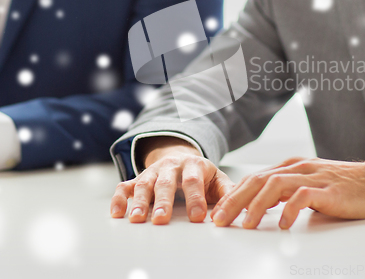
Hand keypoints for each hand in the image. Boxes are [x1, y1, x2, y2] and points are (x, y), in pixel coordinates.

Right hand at [110, 138, 234, 224]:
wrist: (182, 156)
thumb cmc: (202, 174)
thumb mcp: (217, 178)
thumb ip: (227, 192)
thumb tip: (234, 209)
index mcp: (194, 165)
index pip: (194, 181)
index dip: (196, 198)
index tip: (198, 217)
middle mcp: (171, 166)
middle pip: (166, 182)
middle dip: (164, 201)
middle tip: (162, 219)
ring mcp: (153, 171)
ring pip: (144, 184)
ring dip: (139, 202)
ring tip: (137, 219)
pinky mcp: (139, 178)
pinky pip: (125, 186)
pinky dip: (119, 198)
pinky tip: (117, 213)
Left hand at [211, 155, 364, 228]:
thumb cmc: (341, 185)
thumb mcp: (308, 184)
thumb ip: (286, 190)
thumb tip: (260, 206)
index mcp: (290, 166)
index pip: (254, 179)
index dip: (234, 195)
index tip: (219, 213)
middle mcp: (297, 168)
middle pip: (258, 180)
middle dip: (235, 201)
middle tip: (220, 220)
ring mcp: (312, 177)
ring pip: (275, 186)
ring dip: (257, 206)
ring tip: (245, 225)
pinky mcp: (328, 190)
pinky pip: (304, 197)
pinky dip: (291, 210)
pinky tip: (285, 225)